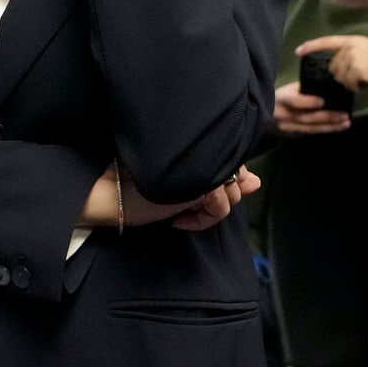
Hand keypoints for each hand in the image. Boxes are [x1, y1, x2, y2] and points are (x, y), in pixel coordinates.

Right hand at [79, 162, 255, 230]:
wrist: (111, 192)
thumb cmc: (143, 188)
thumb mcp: (188, 188)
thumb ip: (224, 181)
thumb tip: (256, 181)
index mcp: (199, 145)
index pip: (231, 160)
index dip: (222, 179)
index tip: (195, 194)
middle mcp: (204, 150)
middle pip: (235, 176)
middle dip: (217, 196)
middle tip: (184, 203)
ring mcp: (204, 164)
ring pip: (230, 194)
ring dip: (207, 210)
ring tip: (178, 210)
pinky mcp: (202, 182)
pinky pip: (220, 208)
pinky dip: (200, 220)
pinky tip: (176, 219)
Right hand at [271, 80, 350, 134]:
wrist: (261, 114)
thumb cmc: (279, 97)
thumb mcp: (287, 90)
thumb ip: (303, 89)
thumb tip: (326, 86)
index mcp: (282, 99)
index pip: (295, 101)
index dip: (308, 102)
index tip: (323, 101)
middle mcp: (284, 115)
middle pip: (308, 118)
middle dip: (328, 117)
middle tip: (345, 116)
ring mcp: (287, 127)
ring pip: (311, 129)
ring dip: (330, 127)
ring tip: (345, 123)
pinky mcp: (291, 135)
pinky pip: (309, 133)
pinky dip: (323, 130)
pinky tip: (335, 128)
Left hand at [297, 34, 367, 93]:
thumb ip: (354, 54)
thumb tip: (338, 68)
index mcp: (354, 40)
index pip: (327, 41)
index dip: (311, 46)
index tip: (298, 51)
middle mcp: (351, 46)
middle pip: (333, 67)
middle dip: (344, 75)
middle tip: (364, 75)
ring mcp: (353, 57)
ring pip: (340, 77)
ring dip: (352, 82)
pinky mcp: (356, 69)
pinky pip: (349, 84)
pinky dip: (358, 87)